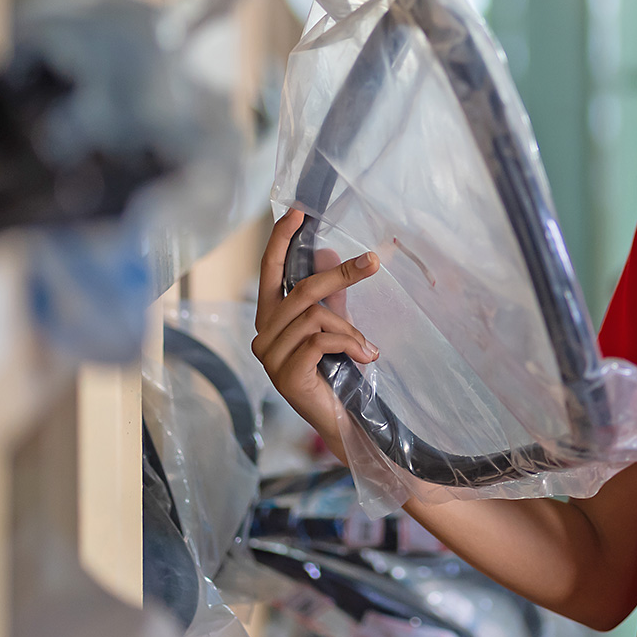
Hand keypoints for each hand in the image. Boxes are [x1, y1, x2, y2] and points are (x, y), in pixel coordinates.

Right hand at [252, 209, 381, 460]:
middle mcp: (263, 335)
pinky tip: (365, 357)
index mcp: (270, 320)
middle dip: (341, 275)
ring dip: (350, 329)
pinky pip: (320, 341)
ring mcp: (270, 357)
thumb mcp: (335, 328)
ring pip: (315, 317)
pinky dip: (349, 344)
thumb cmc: (337, 376)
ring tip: (367, 348)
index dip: (280, 240)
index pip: (268, 271)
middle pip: (301, 290)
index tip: (297, 213)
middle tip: (373, 262)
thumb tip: (330, 252)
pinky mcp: (285, 375)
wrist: (344, 424)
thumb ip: (330, 297)